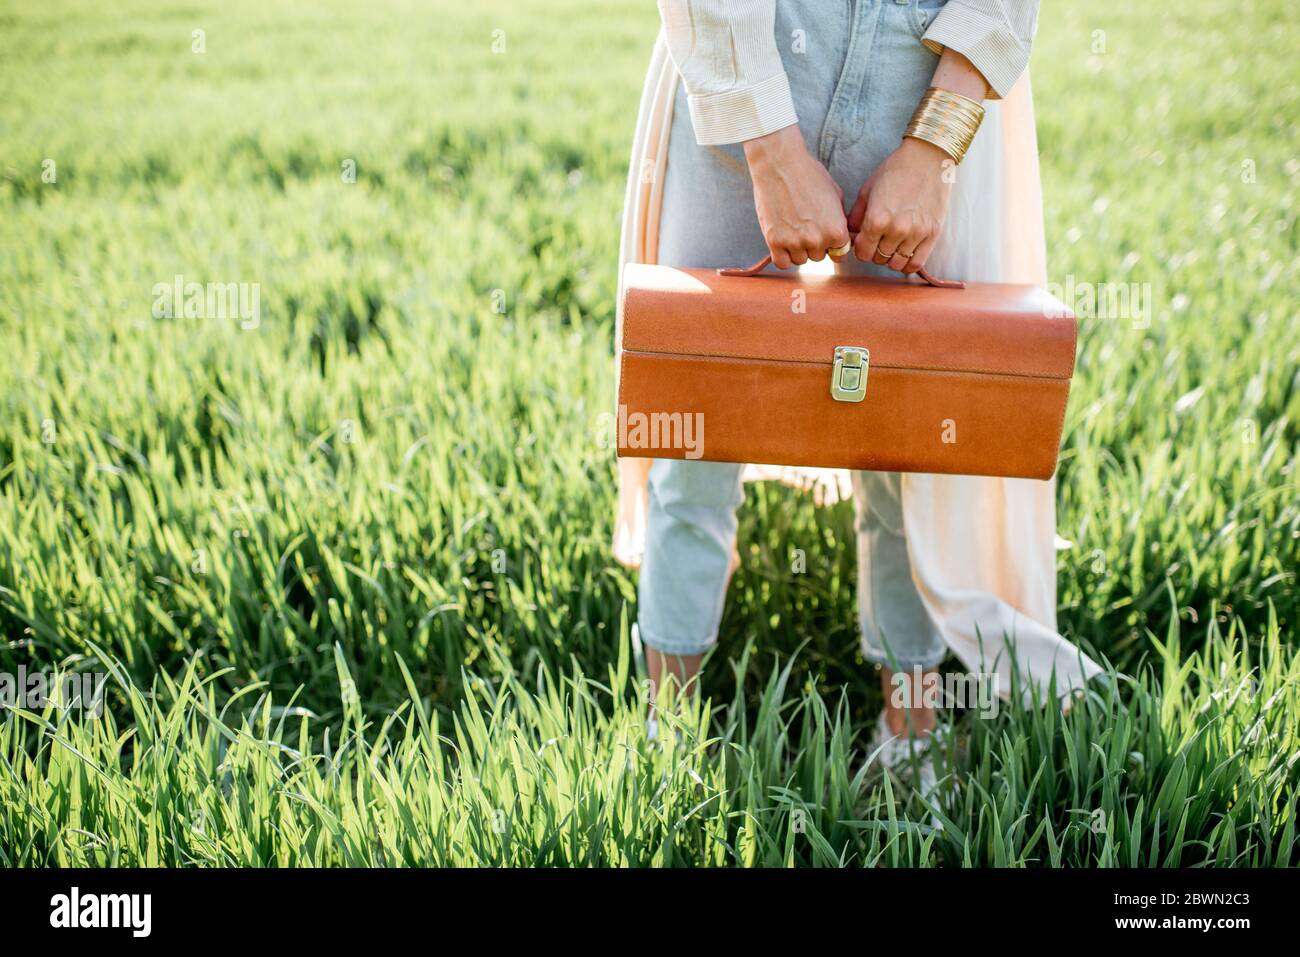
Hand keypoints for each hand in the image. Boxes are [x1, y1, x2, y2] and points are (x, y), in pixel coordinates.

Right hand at [743, 125, 849, 269]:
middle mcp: (817, 240)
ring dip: (798, 249)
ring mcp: (794, 242)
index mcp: (836, 230)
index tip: (825, 235)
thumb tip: (840, 237)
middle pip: (819, 257)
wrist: (779, 164)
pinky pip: (782, 263)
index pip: (840, 254)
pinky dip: (783, 255)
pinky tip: (782, 240)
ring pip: (800, 260)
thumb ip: (839, 220)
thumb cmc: (809, 174)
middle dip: (814, 245)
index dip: (833, 245)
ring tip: (793, 228)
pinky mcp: (774, 241)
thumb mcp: (835, 195)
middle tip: (805, 225)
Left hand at [847, 137, 952, 273]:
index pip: (862, 252)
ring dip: (891, 259)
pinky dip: (908, 263)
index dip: (860, 249)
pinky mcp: (933, 233)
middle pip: (878, 259)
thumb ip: (855, 217)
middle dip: (875, 252)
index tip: (864, 242)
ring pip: (897, 264)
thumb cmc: (895, 170)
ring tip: (892, 246)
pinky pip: (918, 263)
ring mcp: (917, 233)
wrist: (928, 157)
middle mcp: (897, 229)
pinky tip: (905, 253)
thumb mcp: (868, 190)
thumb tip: (850, 236)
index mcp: (877, 219)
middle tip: (878, 241)